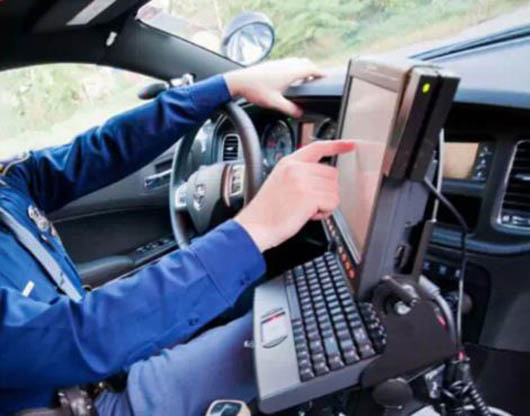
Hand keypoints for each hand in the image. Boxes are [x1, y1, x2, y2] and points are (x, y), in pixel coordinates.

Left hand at [223, 58, 323, 117]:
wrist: (239, 81)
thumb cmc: (255, 90)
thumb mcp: (274, 103)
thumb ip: (289, 109)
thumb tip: (299, 113)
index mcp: (290, 73)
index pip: (310, 69)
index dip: (319, 73)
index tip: (325, 76)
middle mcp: (285, 65)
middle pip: (305, 63)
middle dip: (313, 69)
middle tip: (316, 77)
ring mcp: (278, 62)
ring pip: (296, 61)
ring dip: (303, 66)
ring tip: (305, 76)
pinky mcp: (271, 64)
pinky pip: (288, 62)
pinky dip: (294, 67)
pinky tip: (289, 76)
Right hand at [235, 140, 354, 251]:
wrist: (255, 226)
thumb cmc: (267, 211)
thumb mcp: (279, 181)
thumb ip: (299, 173)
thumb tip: (321, 177)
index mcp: (288, 162)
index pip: (317, 147)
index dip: (336, 145)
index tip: (349, 144)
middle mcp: (296, 168)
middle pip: (332, 173)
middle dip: (325, 190)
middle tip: (308, 202)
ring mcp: (303, 181)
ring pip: (334, 189)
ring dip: (324, 203)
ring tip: (305, 209)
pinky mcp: (309, 196)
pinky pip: (332, 202)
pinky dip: (325, 212)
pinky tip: (309, 215)